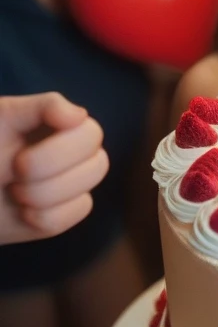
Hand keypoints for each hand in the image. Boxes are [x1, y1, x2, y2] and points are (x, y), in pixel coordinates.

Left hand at [0, 93, 108, 244]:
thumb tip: (81, 115)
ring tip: (14, 190)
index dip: (59, 151)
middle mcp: (77, 153)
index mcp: (65, 125)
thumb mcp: (4, 117)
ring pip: (85, 197)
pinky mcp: (66, 214)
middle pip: (98, 166)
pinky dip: (41, 218)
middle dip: (47, 175)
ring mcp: (74, 185)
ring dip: (40, 196)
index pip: (92, 135)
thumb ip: (45, 107)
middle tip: (14, 173)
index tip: (20, 158)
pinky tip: (22, 210)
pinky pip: (71, 219)